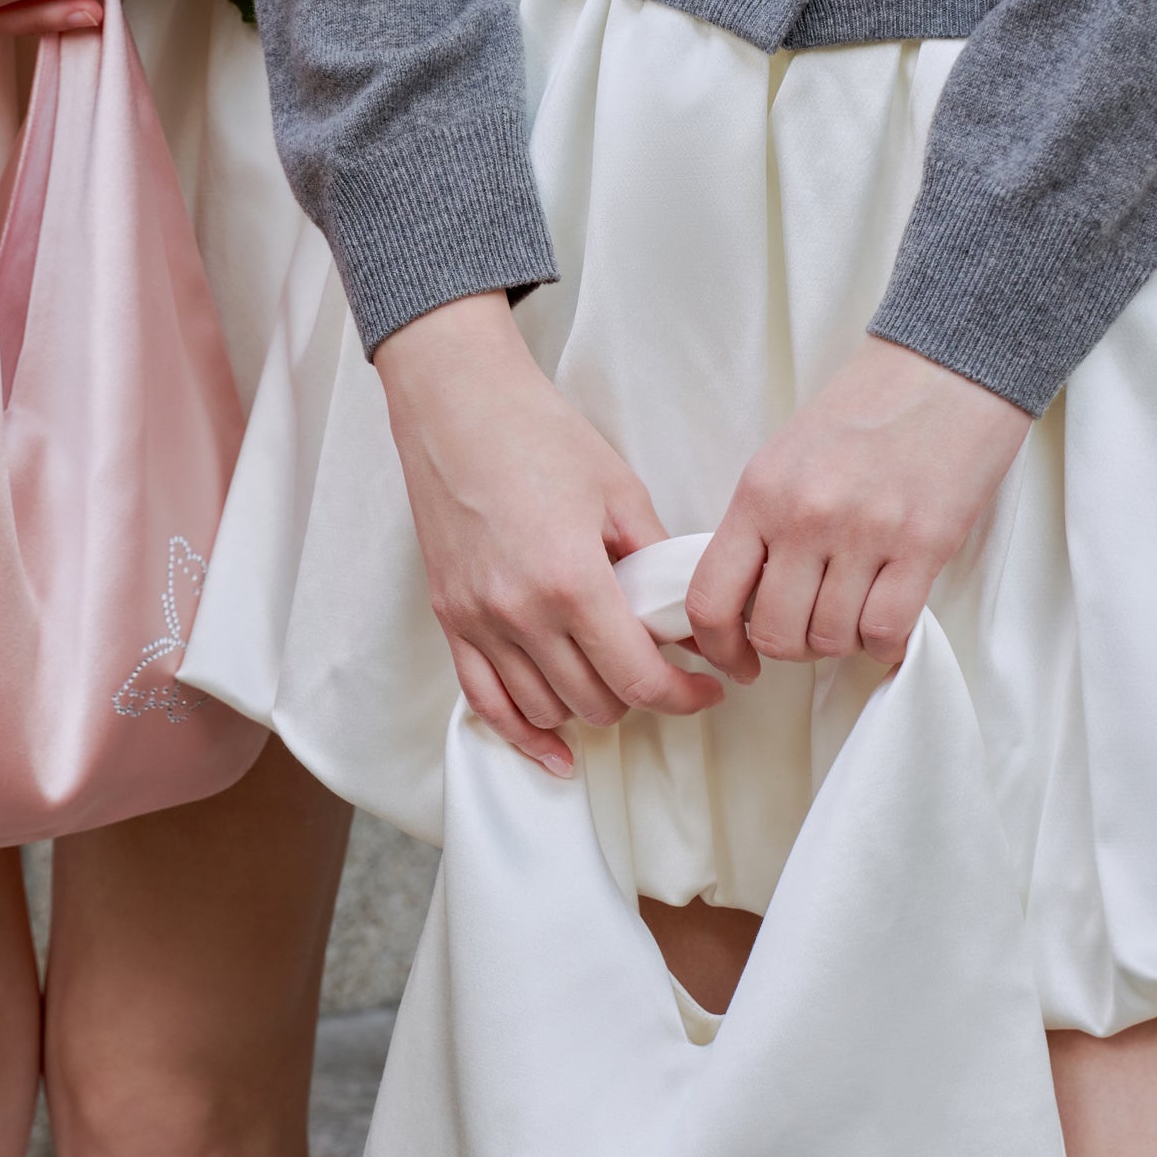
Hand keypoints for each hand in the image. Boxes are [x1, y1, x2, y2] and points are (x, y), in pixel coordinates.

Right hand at [375, 293, 723, 773]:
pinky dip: (522, 733)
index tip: (707, 687)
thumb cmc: (538, 435)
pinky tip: (553, 749)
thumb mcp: (619, 490)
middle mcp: (519, 614)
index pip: (638, 678)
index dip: (685, 695)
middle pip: (596, 702)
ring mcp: (477, 621)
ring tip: (614, 683)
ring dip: (589, 709)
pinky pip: (484, 701)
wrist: (456, 406)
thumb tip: (687, 615)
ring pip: (545, 709)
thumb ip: (656, 561)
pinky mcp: (449, 618)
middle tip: (666, 671)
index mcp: (571, 580)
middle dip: (642, 696)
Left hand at [684, 336, 1032, 679]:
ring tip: (853, 614)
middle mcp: (804, 516)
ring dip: (841, 642)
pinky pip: (886, 630)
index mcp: (759, 493)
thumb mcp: (784, 458)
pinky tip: (887, 624)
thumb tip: (744, 602)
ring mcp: (865, 532)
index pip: (710, 598)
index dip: (719, 648)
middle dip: (791, 647)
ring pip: (832, 638)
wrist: (947, 369)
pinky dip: (884, 643)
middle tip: (809, 629)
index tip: (738, 662)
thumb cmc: (863, 413)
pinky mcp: (924, 544)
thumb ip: (759, 525)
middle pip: (776, 632)